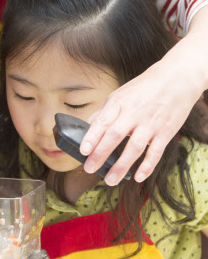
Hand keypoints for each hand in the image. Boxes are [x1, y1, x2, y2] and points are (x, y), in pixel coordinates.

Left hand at [80, 52, 203, 185]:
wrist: (177, 78)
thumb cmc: (145, 87)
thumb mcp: (120, 94)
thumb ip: (105, 111)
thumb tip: (87, 125)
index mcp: (119, 102)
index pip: (102, 122)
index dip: (92, 137)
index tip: (83, 151)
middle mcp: (134, 113)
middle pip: (115, 136)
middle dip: (101, 154)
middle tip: (90, 168)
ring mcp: (150, 123)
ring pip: (134, 148)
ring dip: (121, 166)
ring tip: (110, 180)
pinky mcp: (165, 132)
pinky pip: (156, 152)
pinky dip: (147, 166)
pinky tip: (138, 177)